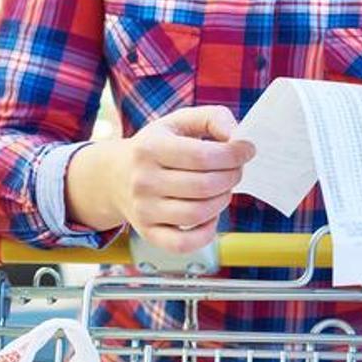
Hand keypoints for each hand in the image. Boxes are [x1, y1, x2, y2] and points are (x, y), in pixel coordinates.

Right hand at [68, 105, 254, 252]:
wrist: (114, 177)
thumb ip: (211, 117)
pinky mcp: (149, 233)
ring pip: (198, 213)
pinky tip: (210, 215)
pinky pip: (184, 243)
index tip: (247, 149)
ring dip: (223, 200)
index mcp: (149, 148)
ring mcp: (144, 211)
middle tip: (236, 170)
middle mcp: (143, 181)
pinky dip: (206, 233)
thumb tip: (237, 136)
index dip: (233, 154)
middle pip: (204, 186)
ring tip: (224, 189)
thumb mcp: (177, 122)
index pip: (202, 156)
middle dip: (232, 177)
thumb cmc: (157, 146)